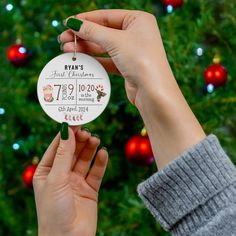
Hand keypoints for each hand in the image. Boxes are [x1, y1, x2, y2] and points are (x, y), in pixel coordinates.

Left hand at [33, 125, 107, 235]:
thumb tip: (67, 131)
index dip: (66, 134)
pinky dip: (100, 162)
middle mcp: (62, 175)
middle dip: (80, 140)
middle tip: (88, 131)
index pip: (57, 147)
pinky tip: (103, 153)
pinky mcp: (90, 189)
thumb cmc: (54, 211)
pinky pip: (96, 172)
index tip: (76, 121)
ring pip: (85, 159)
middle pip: (72, 151)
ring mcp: (76, 181)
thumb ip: (64, 154)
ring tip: (96, 140)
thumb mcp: (56, 178)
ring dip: (90, 148)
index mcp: (47, 171)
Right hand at [59, 10, 204, 169]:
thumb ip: (93, 31)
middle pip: (103, 32)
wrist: (153, 92)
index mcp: (138, 20)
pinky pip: (107, 60)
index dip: (85, 19)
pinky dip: (94, 60)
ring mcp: (132, 51)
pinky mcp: (127, 66)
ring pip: (104, 47)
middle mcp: (136, 34)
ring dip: (86, 48)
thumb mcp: (115, 41)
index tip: (67, 24)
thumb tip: (73, 23)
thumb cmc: (141, 60)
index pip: (106, 16)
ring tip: (67, 50)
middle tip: (63, 39)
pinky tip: (81, 60)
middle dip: (83, 36)